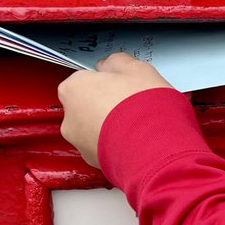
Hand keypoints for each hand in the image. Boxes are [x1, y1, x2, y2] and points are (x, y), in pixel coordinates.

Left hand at [58, 53, 173, 167]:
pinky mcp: (94, 162)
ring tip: (138, 123)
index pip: (84, 79)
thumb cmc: (143, 107)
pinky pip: (104, 147)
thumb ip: (116, 62)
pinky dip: (116, 143)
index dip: (106, 81)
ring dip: (111, 125)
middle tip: (132, 103)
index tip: (122, 84)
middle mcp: (70, 117)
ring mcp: (80, 142)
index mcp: (73, 88)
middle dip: (106, 104)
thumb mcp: (136, 68)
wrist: (154, 147)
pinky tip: (136, 139)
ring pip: (95, 129)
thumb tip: (110, 65)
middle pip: (87, 105)